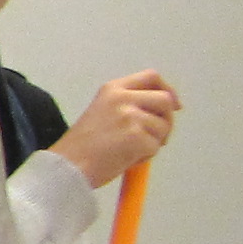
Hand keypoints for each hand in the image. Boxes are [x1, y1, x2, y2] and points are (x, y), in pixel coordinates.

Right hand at [52, 70, 177, 188]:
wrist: (68, 166)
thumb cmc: (82, 146)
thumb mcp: (103, 112)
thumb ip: (129, 106)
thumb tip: (161, 113)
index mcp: (113, 88)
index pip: (151, 77)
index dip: (168, 90)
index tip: (175, 105)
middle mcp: (123, 97)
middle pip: (165, 100)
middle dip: (167, 120)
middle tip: (157, 137)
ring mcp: (130, 116)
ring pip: (163, 126)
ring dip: (154, 142)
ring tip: (132, 151)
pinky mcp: (136, 136)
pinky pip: (155, 146)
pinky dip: (146, 157)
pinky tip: (126, 160)